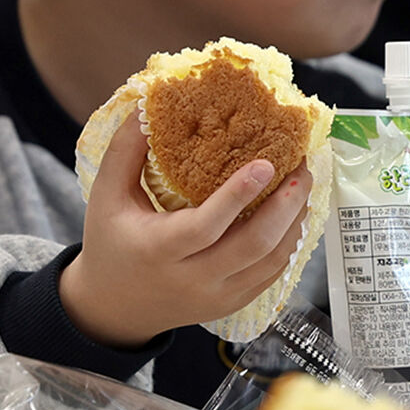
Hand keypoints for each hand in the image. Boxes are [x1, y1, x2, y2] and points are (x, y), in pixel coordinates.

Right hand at [60, 111, 311, 348]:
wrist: (115, 307)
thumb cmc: (109, 243)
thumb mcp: (106, 195)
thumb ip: (127, 151)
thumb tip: (150, 102)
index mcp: (157, 250)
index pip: (205, 226)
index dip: (238, 196)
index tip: (266, 164)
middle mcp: (191, 279)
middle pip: (253, 246)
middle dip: (286, 206)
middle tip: (301, 168)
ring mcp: (216, 297)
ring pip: (271, 262)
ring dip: (295, 222)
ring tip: (304, 185)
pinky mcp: (231, 303)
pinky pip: (272, 275)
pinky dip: (288, 242)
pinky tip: (294, 214)